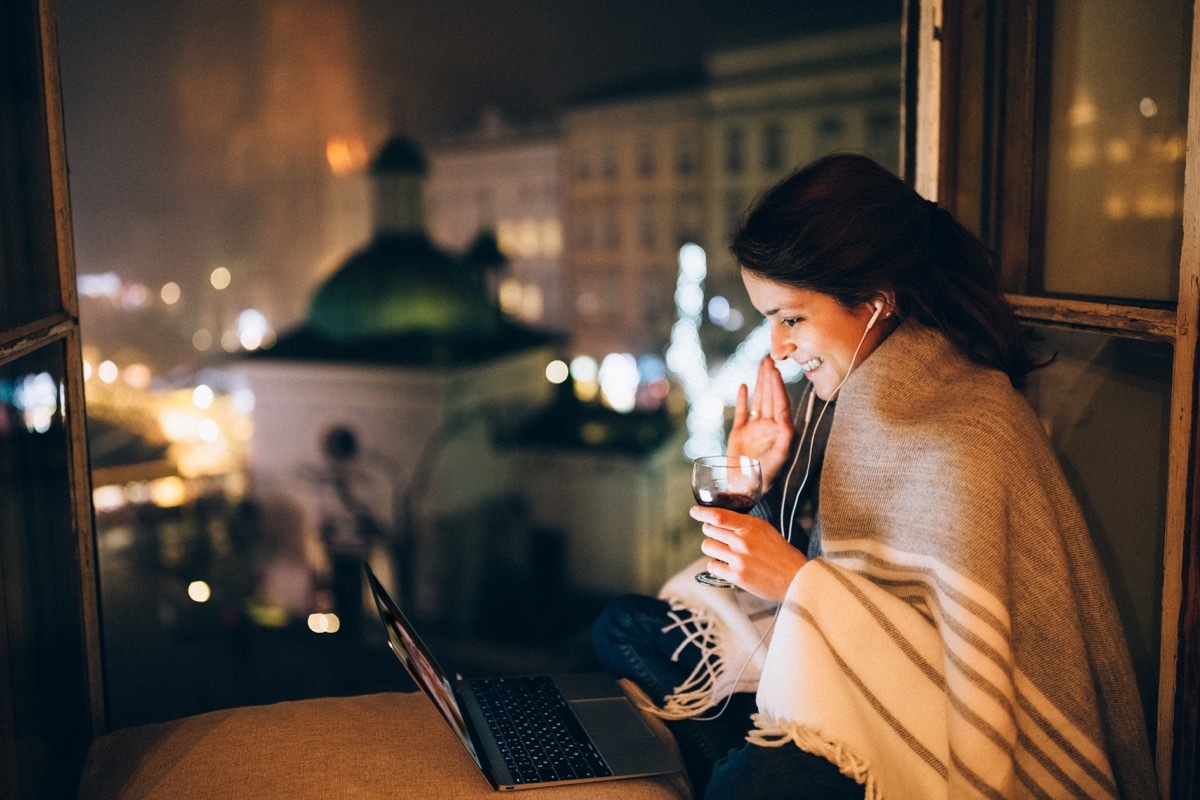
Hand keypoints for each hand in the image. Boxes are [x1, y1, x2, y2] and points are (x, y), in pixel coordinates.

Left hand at [690, 505, 806, 601]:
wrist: (796, 578)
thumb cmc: (782, 554)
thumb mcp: (766, 530)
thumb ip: (746, 526)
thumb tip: (723, 522)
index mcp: (752, 526)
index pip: (720, 516)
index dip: (703, 512)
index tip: (694, 512)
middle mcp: (743, 541)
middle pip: (710, 530)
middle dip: (711, 532)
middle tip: (719, 537)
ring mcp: (738, 559)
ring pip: (708, 546)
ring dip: (712, 548)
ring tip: (724, 552)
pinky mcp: (736, 576)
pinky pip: (712, 565)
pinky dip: (716, 565)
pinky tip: (725, 565)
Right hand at [727, 357, 794, 488]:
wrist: (743, 488)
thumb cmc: (765, 476)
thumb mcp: (780, 456)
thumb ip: (785, 436)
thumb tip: (786, 417)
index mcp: (780, 431)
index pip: (780, 404)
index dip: (778, 387)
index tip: (775, 372)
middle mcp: (769, 427)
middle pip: (770, 397)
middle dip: (770, 379)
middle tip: (769, 360)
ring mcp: (754, 429)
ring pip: (758, 400)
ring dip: (760, 383)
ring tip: (761, 365)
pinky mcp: (739, 433)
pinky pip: (742, 412)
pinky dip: (743, 399)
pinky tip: (744, 387)